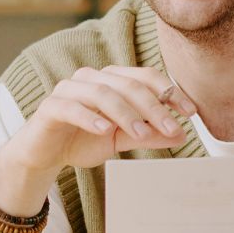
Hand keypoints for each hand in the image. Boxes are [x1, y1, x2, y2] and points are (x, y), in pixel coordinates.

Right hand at [1, 65, 196, 177]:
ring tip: (142, 134)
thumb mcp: (121, 140)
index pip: (145, 77)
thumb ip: (149, 134)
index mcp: (111, 80)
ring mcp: (68, 89)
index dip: (169, 92)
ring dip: (125, 114)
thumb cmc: (82, 141)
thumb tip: (181, 134)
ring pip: (102, 93)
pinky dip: (89, 117)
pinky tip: (104, 130)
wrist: (43, 155)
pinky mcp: (50, 106)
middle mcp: (91, 78)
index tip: (190, 112)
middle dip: (153, 107)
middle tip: (171, 128)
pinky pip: (71, 107)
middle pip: (128, 84)